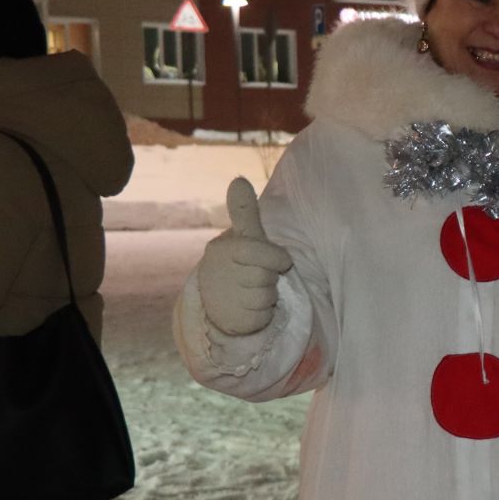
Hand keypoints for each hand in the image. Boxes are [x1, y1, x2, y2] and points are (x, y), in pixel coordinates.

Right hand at [198, 177, 292, 335]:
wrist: (217, 299)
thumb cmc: (238, 263)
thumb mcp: (244, 237)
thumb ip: (244, 212)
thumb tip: (238, 179)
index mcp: (224, 250)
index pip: (258, 252)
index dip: (276, 258)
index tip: (281, 261)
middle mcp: (219, 273)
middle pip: (265, 276)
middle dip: (269, 277)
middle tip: (260, 275)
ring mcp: (223, 298)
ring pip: (265, 296)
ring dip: (267, 294)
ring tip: (254, 289)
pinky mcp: (232, 320)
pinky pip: (262, 316)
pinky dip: (263, 312)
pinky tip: (251, 306)